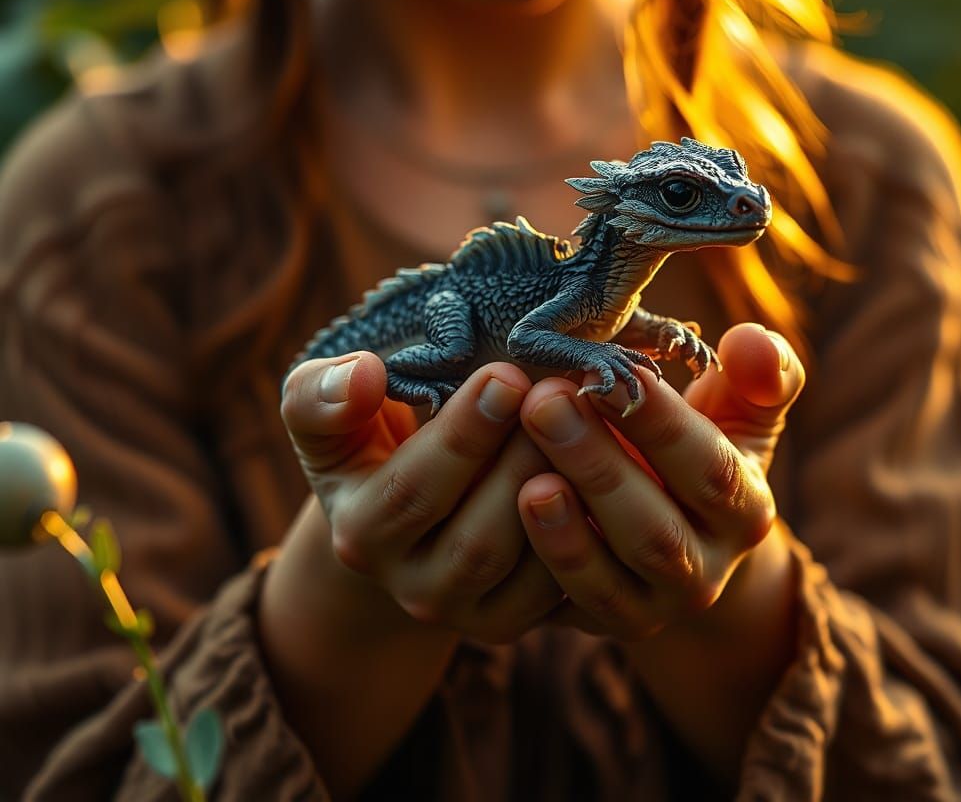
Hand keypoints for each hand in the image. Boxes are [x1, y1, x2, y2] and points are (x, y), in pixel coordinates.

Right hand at [280, 352, 565, 642]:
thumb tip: (364, 376)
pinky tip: (602, 471)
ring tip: (586, 426)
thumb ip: (322, 394)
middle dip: (523, 463)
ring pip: (525, 569)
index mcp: (360, 532)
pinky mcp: (513, 620)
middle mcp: (411, 589)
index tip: (507, 376)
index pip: (414, 491)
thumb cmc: (367, 436)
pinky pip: (561, 591)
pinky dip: (587, 535)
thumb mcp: (325, 413)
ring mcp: (467, 612)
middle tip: (562, 395)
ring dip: (564, 497)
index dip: (463, 436)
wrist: (406, 501)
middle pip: (477, 540)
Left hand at [514, 323, 804, 639]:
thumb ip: (756, 374)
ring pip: (608, 583)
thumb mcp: (736, 410)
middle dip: (597, 466)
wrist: (674, 530)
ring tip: (526, 479)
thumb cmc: (698, 444)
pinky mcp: (599, 625)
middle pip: (654, 531)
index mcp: (745, 511)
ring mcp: (651, 609)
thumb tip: (751, 342)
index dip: (664, 425)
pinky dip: (536, 568)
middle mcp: (705, 572)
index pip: (711, 471)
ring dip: (565, 532)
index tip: (618, 373)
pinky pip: (565, 610)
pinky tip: (506, 518)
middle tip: (543, 402)